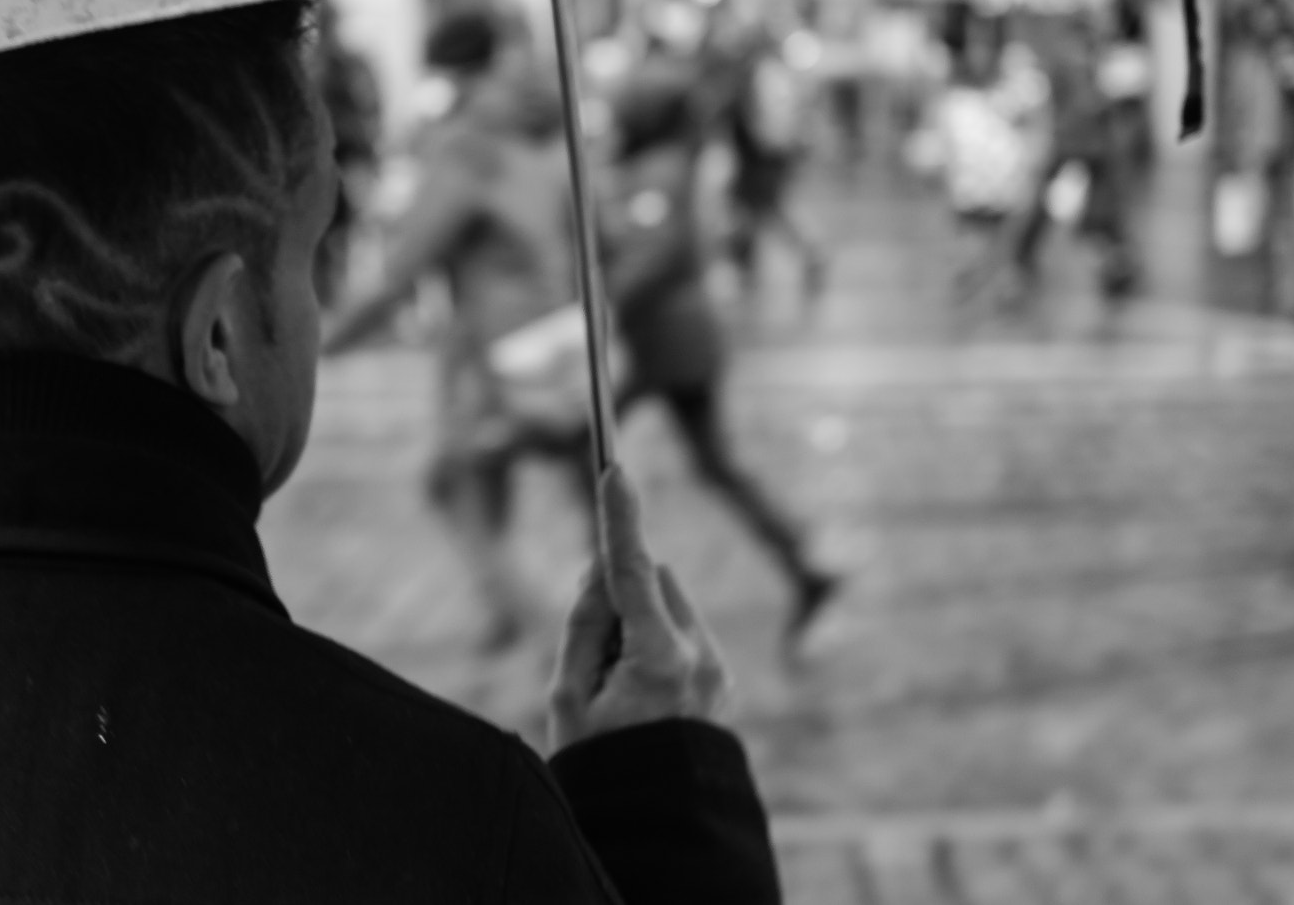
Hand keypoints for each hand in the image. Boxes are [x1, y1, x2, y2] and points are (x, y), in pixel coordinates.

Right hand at [549, 465, 729, 749]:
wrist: (660, 826)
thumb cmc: (603, 763)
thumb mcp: (569, 695)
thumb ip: (584, 622)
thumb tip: (601, 568)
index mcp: (659, 660)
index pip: (632, 570)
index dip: (620, 516)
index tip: (615, 467)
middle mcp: (700, 656)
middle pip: (652, 582)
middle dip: (620, 594)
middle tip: (592, 651)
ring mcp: (718, 669)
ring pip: (670, 607)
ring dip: (641, 623)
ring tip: (620, 690)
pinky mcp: (723, 679)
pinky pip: (685, 637)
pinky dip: (659, 646)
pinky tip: (644, 699)